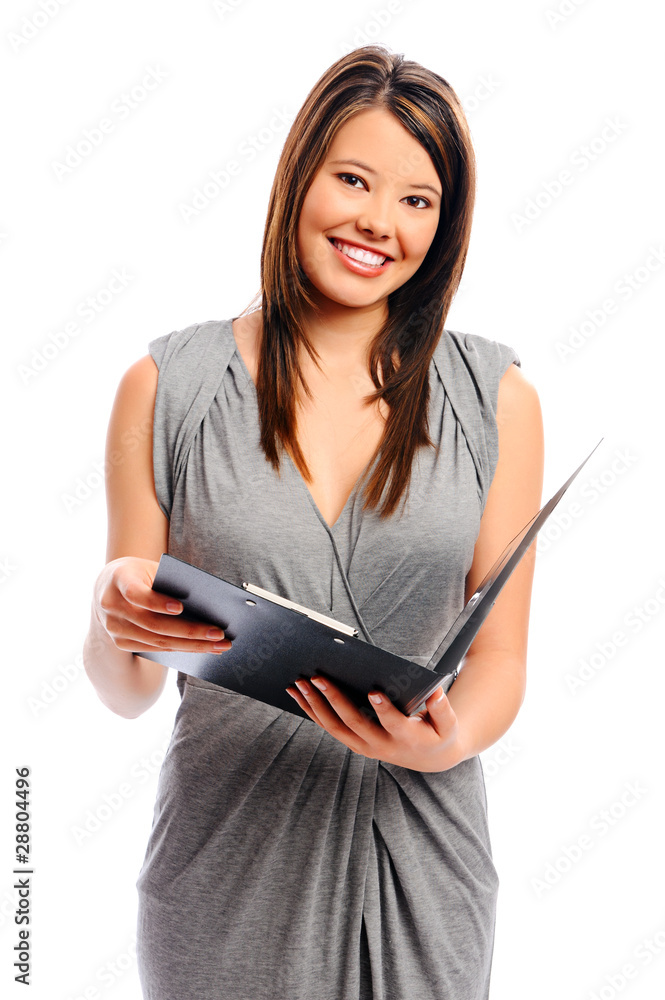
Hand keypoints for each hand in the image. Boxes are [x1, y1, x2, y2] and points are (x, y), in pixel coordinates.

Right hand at [93, 556, 232, 654]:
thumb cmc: (139, 574)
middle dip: (190, 631)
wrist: (108, 586)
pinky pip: (155, 649)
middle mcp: (112, 606)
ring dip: (192, 645)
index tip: (181, 607)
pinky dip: (181, 649)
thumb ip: (170, 581)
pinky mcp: (121, 642)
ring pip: (157, 641)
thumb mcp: (150, 568)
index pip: (136, 594)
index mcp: (119, 579)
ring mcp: (114, 627)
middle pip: (153, 624)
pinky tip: (203, 647)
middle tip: (218, 634)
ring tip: (218, 645)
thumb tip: (205, 603)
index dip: (157, 602)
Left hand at [285, 676, 463, 771]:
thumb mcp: (448, 724)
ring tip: (298, 683)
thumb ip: (442, 709)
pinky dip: (312, 711)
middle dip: (333, 699)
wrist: (429, 758)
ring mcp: (364, 746)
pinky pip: (329, 728)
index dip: (383, 709)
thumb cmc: (438, 734)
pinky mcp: (353, 742)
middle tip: (317, 677)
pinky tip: (298, 695)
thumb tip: (435, 692)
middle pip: (353, 723)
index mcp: (406, 738)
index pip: (393, 723)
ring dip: (314, 706)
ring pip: (334, 727)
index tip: (373, 690)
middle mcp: (380, 745)